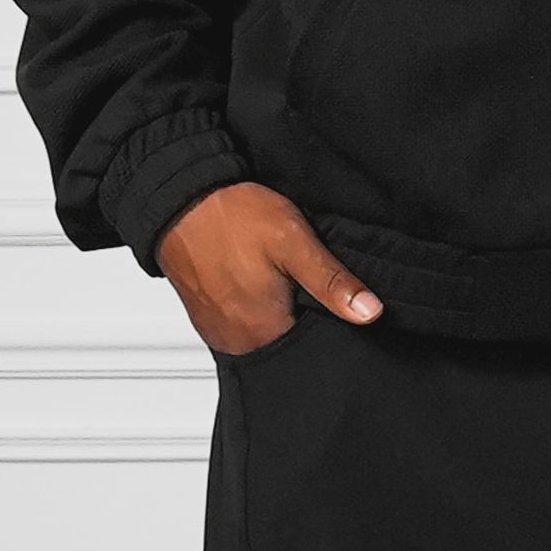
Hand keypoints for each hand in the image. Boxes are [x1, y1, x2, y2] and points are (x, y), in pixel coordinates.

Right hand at [156, 182, 382, 355]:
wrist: (180, 198)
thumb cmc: (232, 217)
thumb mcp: (294, 242)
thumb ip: (331, 282)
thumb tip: (370, 313)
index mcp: (263, 332)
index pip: (313, 351)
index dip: (330, 326)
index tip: (333, 301)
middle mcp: (237, 342)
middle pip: (288, 347)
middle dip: (303, 322)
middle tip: (301, 284)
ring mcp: (218, 332)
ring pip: (265, 336)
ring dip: (277, 315)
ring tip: (278, 282)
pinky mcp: (207, 319)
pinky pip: (241, 326)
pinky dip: (254, 310)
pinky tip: (257, 283)